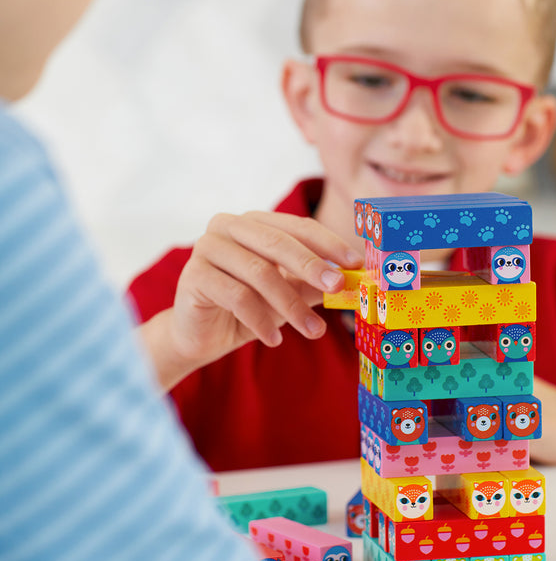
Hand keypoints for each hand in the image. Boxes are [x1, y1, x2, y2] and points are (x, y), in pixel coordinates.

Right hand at [141, 211, 362, 389]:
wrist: (201, 335)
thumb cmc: (247, 309)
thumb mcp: (287, 294)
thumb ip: (314, 283)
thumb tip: (351, 281)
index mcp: (254, 221)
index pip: (298, 226)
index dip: (329, 244)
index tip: (355, 264)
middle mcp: (229, 226)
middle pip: (278, 243)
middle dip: (312, 266)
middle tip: (337, 288)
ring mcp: (207, 247)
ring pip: (259, 272)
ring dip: (291, 304)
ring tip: (313, 330)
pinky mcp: (194, 274)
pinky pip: (237, 296)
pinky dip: (261, 319)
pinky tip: (275, 339)